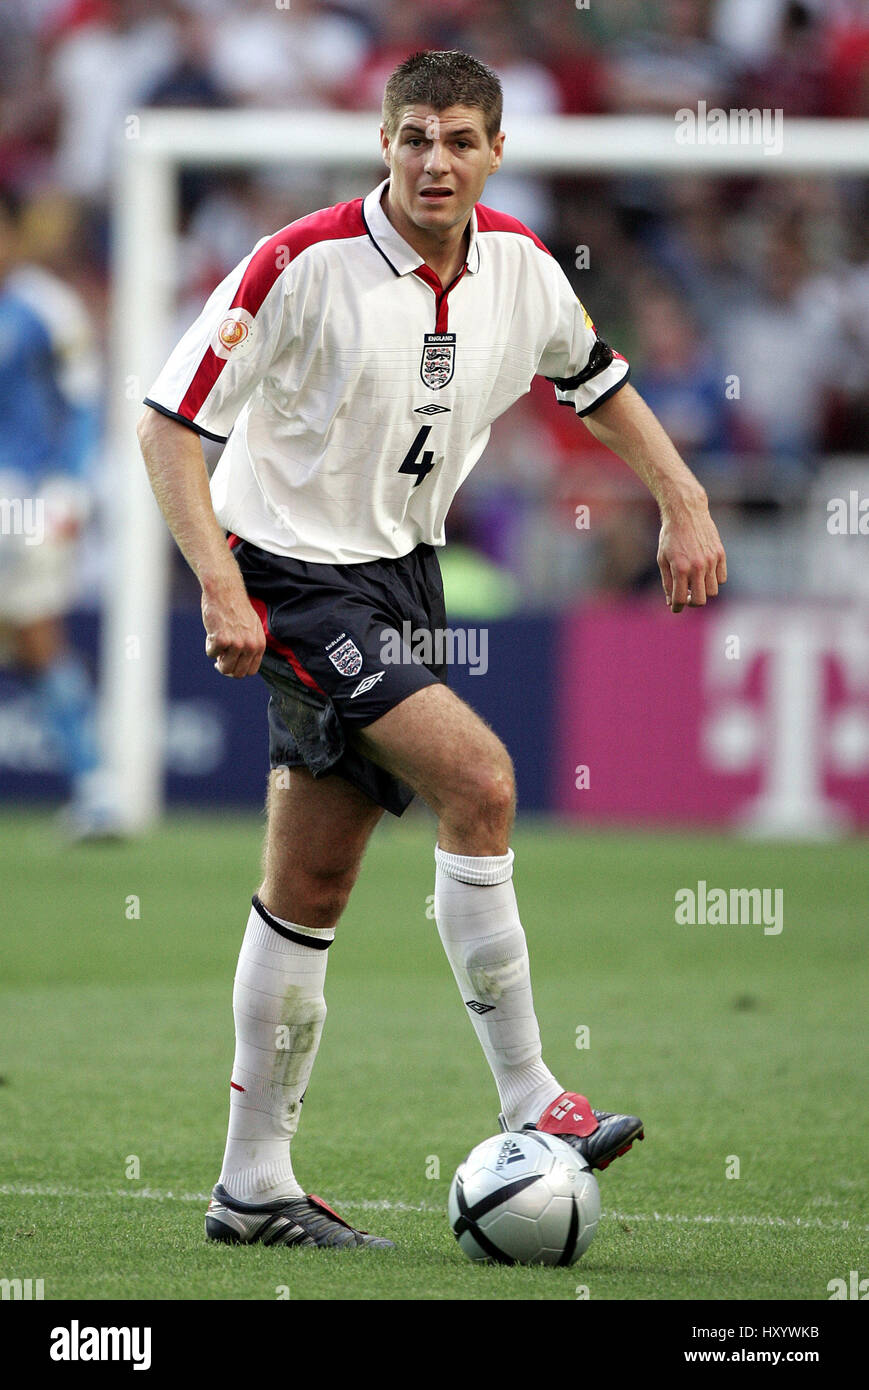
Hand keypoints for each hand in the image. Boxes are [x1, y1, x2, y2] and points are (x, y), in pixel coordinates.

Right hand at [201, 573, 265, 677]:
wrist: (225, 590)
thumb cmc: (235, 607)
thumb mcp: (251, 627)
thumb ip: (250, 645)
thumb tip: (241, 664)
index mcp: (260, 644)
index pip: (251, 671)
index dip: (239, 669)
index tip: (231, 663)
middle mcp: (251, 646)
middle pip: (237, 673)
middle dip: (226, 668)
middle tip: (220, 657)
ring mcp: (237, 644)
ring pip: (224, 667)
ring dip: (217, 658)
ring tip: (217, 642)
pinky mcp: (221, 640)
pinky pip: (211, 654)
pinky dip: (209, 646)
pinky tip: (212, 632)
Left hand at [657, 494, 726, 612]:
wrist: (686, 512)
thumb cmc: (670, 536)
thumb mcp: (663, 559)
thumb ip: (667, 582)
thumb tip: (671, 602)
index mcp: (680, 568)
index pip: (680, 599)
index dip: (676, 607)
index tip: (675, 607)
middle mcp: (697, 566)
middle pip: (700, 600)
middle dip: (692, 602)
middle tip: (686, 596)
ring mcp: (711, 561)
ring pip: (712, 591)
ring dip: (703, 590)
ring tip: (695, 582)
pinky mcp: (720, 554)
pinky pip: (721, 578)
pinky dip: (714, 580)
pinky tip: (704, 573)